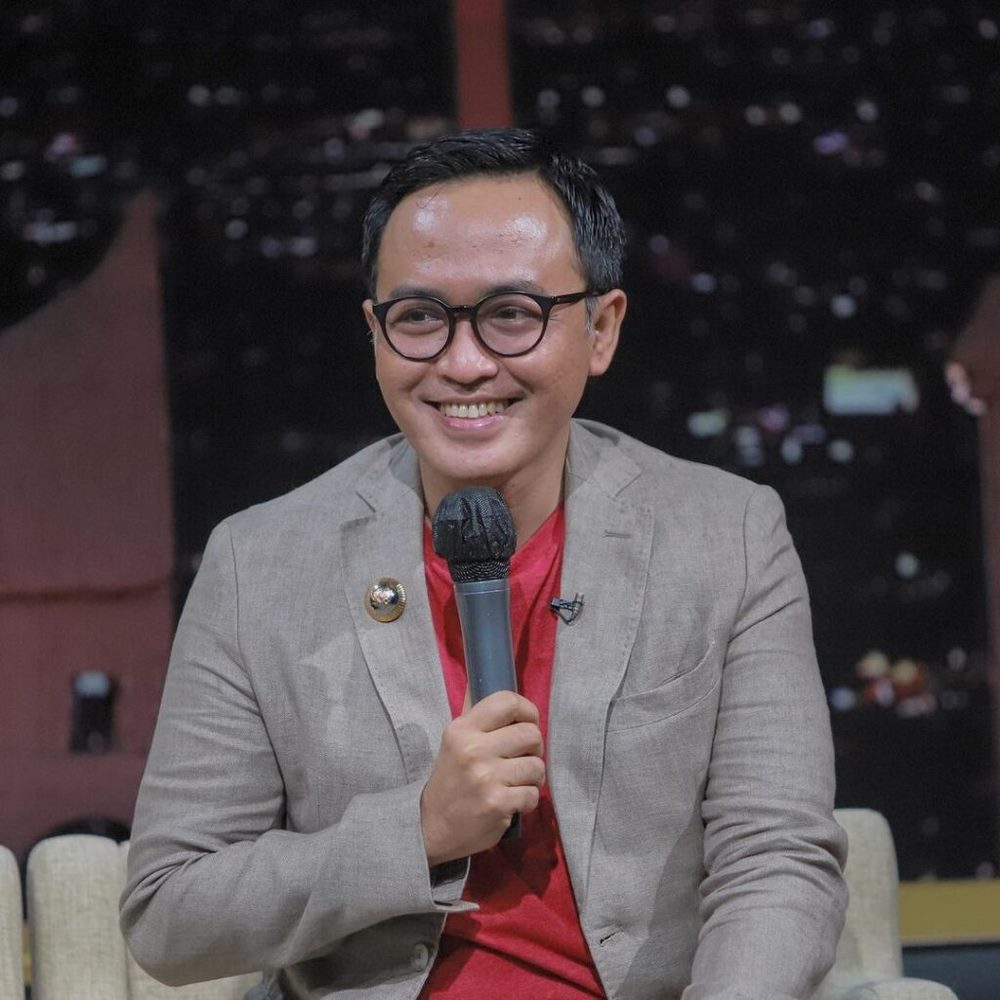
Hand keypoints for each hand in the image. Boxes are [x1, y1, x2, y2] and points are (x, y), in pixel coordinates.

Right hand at [420, 690, 544, 865]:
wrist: (430, 828)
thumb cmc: (449, 780)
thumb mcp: (454, 741)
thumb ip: (473, 713)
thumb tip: (479, 677)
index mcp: (463, 729)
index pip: (508, 701)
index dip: (527, 710)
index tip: (527, 723)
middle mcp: (474, 749)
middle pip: (531, 734)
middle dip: (534, 749)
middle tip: (521, 759)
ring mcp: (486, 777)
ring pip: (537, 766)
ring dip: (532, 778)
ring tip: (516, 783)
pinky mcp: (497, 804)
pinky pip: (533, 794)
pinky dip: (527, 801)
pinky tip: (511, 802)